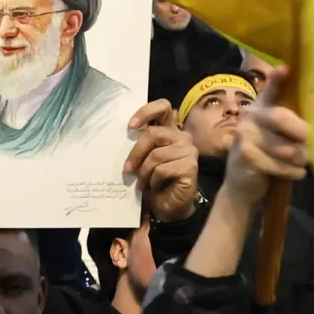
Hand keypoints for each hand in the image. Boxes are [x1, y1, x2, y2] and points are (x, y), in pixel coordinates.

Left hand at [124, 100, 198, 222]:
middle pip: (154, 133)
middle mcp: (182, 136)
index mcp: (170, 130)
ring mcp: (189, 150)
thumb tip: (122, 137)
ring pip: (156, 155)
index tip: (131, 126)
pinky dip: (153, 181)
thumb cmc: (154, 181)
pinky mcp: (191, 166)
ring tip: (142, 183)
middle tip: (127, 169)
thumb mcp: (144, 159)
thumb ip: (141, 145)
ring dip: (144, 173)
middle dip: (136, 152)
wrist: (169, 206)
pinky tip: (155, 187)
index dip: (146, 112)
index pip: (163, 107)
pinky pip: (162, 170)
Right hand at [219, 66, 309, 208]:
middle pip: (281, 117)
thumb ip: (291, 123)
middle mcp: (251, 116)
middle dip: (301, 132)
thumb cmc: (268, 155)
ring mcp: (245, 135)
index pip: (270, 89)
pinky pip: (279, 164)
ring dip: (300, 158)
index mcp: (262, 106)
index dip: (277, 79)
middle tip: (309, 142)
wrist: (242, 185)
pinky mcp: (246, 156)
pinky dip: (292, 172)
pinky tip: (296, 173)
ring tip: (301, 161)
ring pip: (285, 147)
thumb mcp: (277, 135)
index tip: (286, 69)